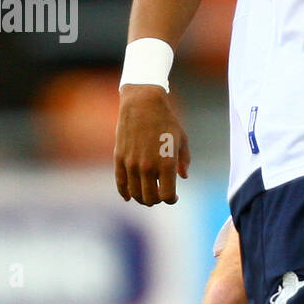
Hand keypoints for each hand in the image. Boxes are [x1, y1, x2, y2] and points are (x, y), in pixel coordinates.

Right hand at [115, 86, 189, 205]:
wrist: (143, 103)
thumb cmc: (166, 120)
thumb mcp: (182, 139)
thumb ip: (183, 161)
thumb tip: (183, 177)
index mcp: (166, 163)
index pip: (167, 196)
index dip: (171, 199)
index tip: (174, 196)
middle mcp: (148, 166)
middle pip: (150, 198)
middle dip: (157, 200)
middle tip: (161, 194)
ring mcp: (131, 163)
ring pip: (135, 194)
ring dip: (142, 198)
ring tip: (148, 194)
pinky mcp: (119, 158)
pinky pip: (120, 183)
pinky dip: (125, 193)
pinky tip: (129, 197)